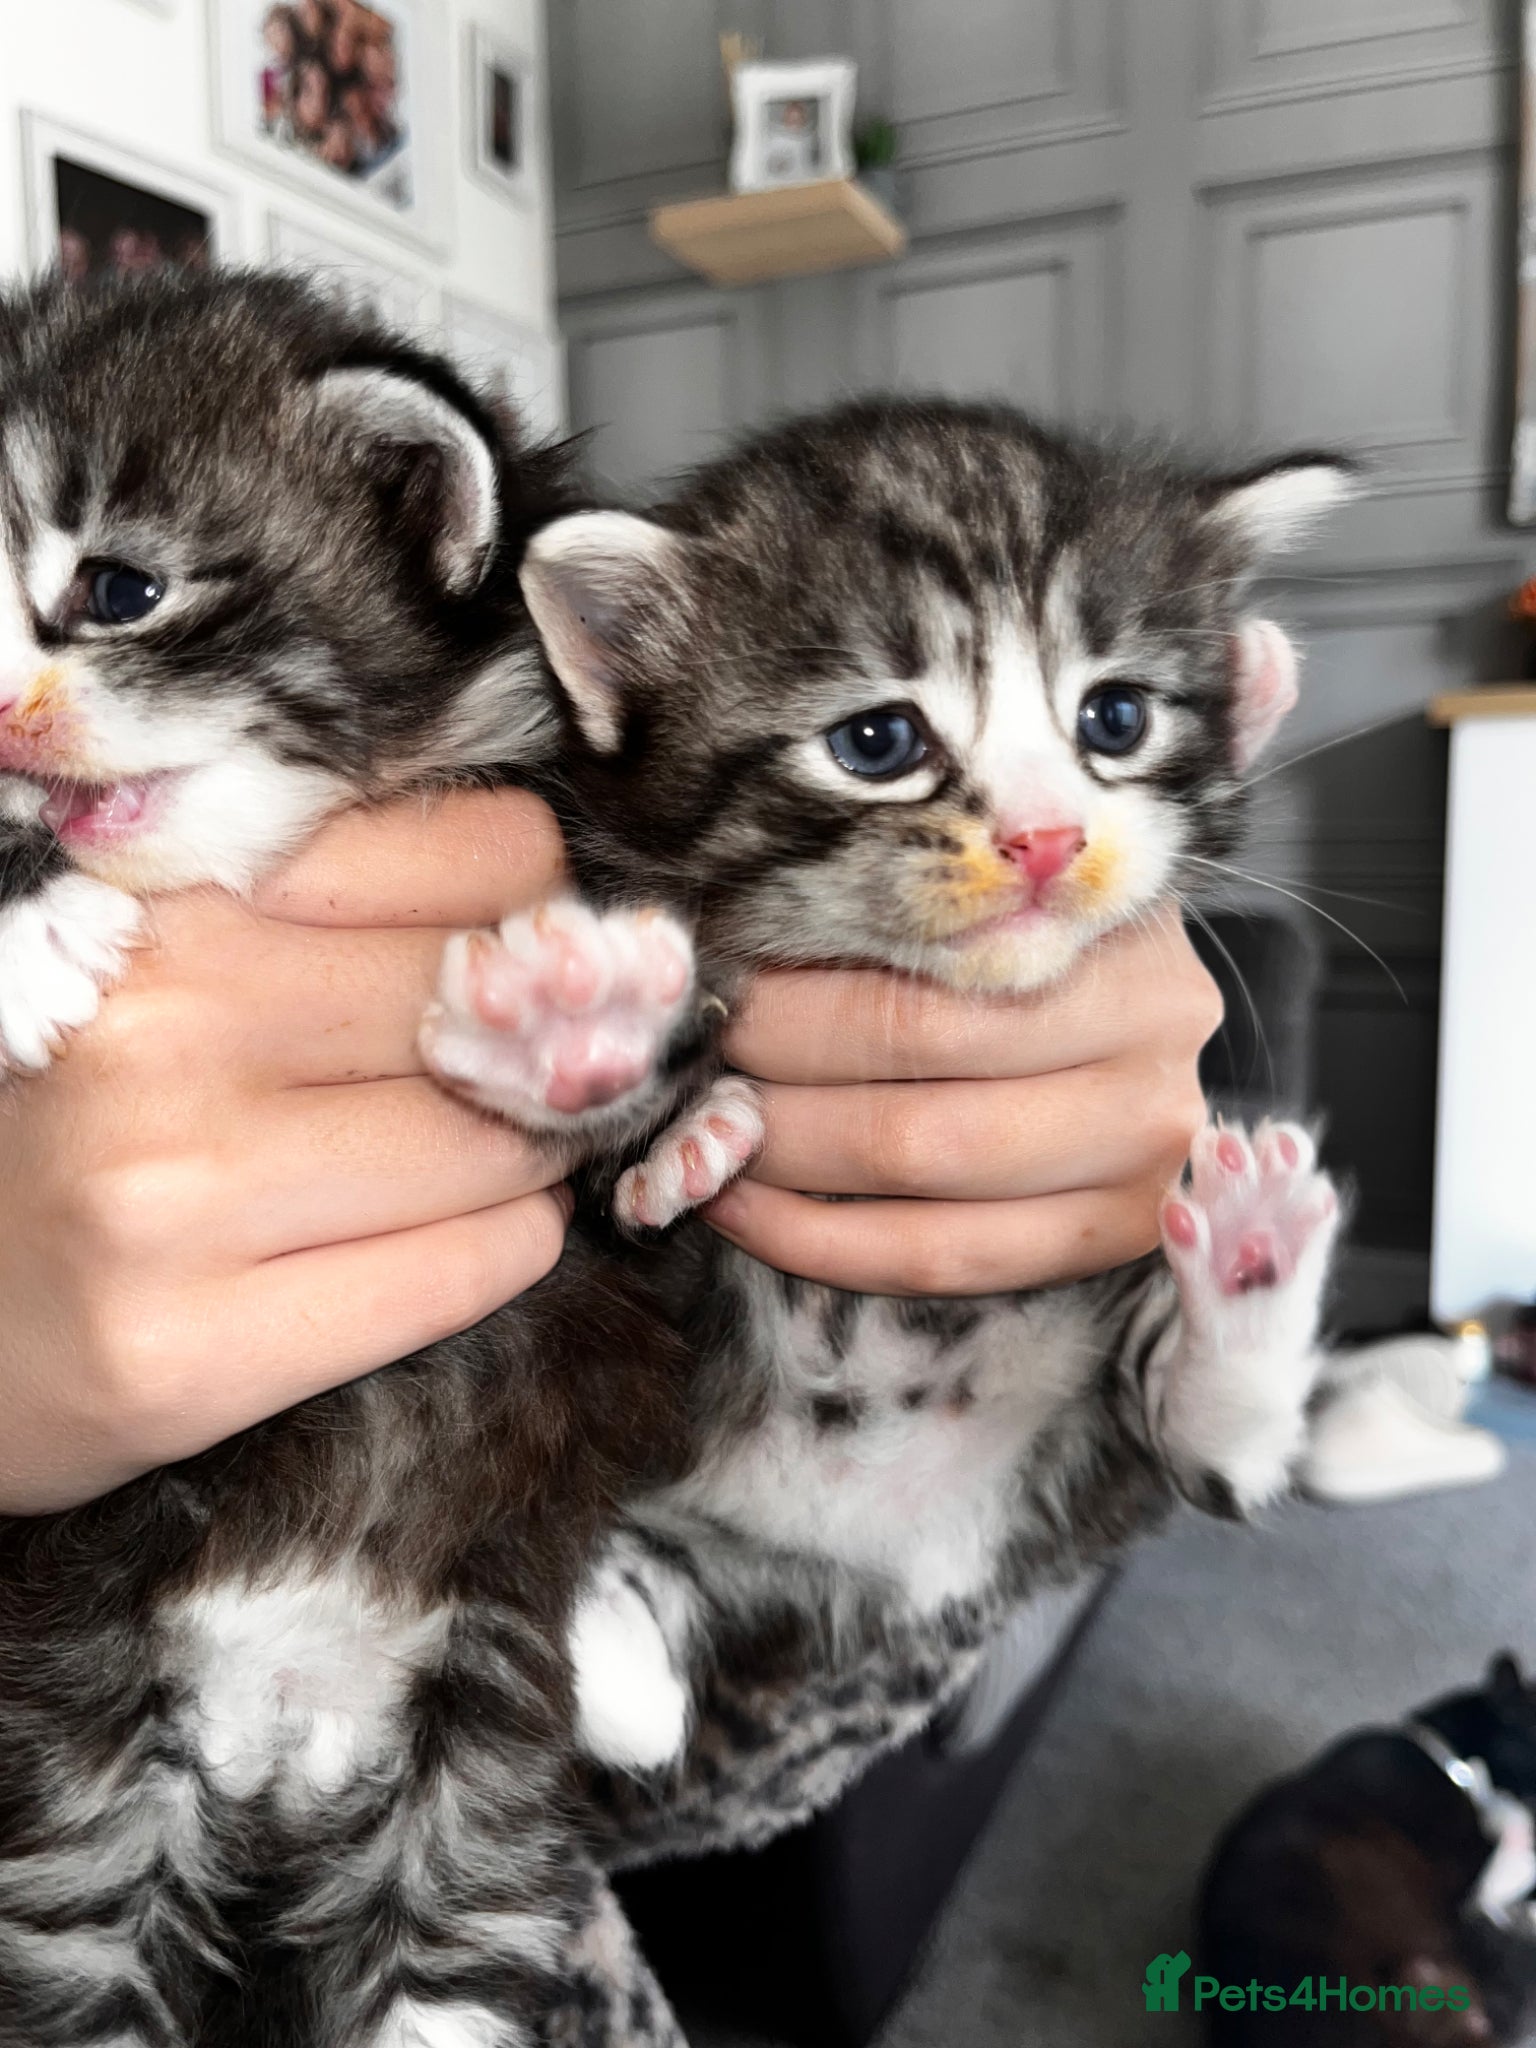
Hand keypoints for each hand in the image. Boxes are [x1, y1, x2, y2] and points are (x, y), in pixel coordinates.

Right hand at [0, 791, 569, 1513]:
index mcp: (165, 895)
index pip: (479, 857)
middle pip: (499, 1009)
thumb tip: (548, 883)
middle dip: (539, 1043)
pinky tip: (444, 1234)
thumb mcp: (176, 953)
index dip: (534, 909)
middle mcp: (162, 1027)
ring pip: (502, 1147)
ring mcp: (171, 1196)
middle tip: (513, 1068)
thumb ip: (335, 898)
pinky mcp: (190, 1354)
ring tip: (469, 1156)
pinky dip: (501, 1247)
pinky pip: (469, 1270)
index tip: (524, 951)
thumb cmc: (82, 1108)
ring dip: (526, 1156)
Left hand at [704, 906, 1221, 1295]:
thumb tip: (731, 941)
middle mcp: (1155, 1041)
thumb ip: (910, 902)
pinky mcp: (1123, 1232)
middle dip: (773, 1086)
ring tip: (715, 1138)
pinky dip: (827, 1244)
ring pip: (922, 1182)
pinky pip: (947, 1258)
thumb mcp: (1007, 878)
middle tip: (699, 1070)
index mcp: (1119, 932)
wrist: (1166, 1004)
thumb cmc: (1060, 925)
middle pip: (914, 1090)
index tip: (711, 997)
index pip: (915, 992)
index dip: (788, 1009)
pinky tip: (752, 1211)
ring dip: (786, 1169)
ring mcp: (1151, 1151)